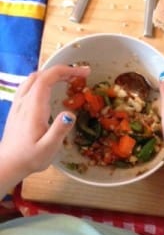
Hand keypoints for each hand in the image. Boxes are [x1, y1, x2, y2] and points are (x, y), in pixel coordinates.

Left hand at [0, 64, 89, 185]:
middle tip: (80, 75)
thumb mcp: (48, 148)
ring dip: (51, 74)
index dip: (66, 71)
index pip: (47, 79)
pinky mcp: (17, 108)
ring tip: (68, 79)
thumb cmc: (30, 158)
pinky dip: (42, 81)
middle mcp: (24, 102)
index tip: (84, 72)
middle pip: (41, 75)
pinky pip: (28, 86)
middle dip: (61, 71)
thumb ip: (59, 130)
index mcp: (33, 108)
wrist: (8, 163)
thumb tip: (70, 115)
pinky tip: (49, 89)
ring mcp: (18, 104)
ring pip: (33, 79)